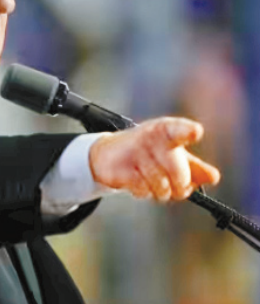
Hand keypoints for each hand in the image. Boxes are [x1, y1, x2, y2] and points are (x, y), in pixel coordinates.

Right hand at [89, 117, 220, 201]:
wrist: (108, 154)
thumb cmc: (147, 152)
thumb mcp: (172, 155)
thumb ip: (195, 167)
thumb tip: (213, 177)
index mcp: (166, 130)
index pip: (178, 130)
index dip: (188, 131)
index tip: (196, 132)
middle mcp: (150, 138)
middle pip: (179, 174)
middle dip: (180, 186)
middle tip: (174, 183)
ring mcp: (134, 152)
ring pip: (162, 187)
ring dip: (161, 192)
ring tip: (152, 180)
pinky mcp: (121, 168)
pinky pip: (144, 191)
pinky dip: (144, 192)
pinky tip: (138, 181)